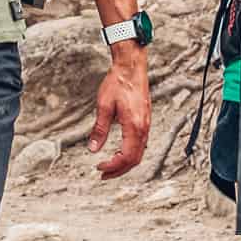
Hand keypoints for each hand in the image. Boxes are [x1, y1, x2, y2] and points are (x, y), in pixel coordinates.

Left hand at [88, 50, 150, 178]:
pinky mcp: (145, 121)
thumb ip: (99, 129)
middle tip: (103, 174)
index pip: (125, 156)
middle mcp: (143, 128)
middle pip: (135, 159)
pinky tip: (120, 152)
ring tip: (110, 166)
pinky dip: (131, 153)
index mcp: (134, 126)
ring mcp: (146, 125)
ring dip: (125, 163)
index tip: (99, 167)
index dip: (112, 166)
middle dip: (119, 170)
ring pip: (139, 153)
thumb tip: (93, 148)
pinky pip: (141, 144)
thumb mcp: (103, 106)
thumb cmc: (118, 83)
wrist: (131, 67)